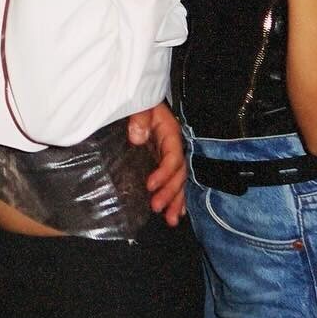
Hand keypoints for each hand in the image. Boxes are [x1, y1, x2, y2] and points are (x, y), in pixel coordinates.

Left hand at [129, 102, 186, 225]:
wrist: (140, 97)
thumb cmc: (140, 102)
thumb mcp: (140, 104)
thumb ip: (139, 118)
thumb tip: (138, 138)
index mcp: (170, 133)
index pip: (173, 157)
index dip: (164, 173)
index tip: (150, 185)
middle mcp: (174, 147)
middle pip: (178, 173)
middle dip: (170, 192)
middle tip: (157, 208)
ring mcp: (170, 155)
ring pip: (179, 181)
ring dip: (176, 201)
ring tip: (172, 220)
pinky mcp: (162, 161)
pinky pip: (173, 181)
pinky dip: (176, 197)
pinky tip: (176, 213)